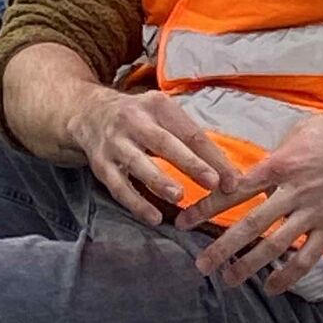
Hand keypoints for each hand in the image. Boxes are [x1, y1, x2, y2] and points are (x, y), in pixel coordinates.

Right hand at [66, 86, 239, 225]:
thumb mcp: (162, 113)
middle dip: (191, 163)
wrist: (89, 113)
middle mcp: (135, 121)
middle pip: (166, 143)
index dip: (213, 157)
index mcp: (158, 106)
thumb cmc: (140, 118)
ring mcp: (116, 143)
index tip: (232, 180)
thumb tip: (225, 166)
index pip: (191, 132)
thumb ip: (188, 135)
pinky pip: (119, 187)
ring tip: (180, 196)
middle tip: (214, 183)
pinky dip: (136, 202)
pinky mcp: (101, 165)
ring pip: (138, 163)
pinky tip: (153, 217)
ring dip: (159, 181)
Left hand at [175, 110, 322, 294]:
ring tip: (228, 280)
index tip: (185, 220)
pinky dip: (287, 276)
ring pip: (273, 246)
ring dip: (248, 266)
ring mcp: (313, 213)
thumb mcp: (302, 130)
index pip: (235, 188)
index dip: (208, 206)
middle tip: (200, 264)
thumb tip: (260, 166)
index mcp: (281, 164)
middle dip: (221, 246)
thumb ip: (277, 151)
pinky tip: (272, 287)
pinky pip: (305, 259)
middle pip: (249, 223)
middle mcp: (293, 191)